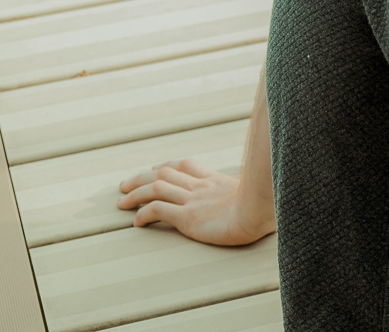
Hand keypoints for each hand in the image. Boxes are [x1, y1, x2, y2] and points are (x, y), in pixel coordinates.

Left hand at [117, 158, 274, 245]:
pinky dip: (143, 214)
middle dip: (141, 177)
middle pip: (164, 173)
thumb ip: (254, 189)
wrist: (261, 213)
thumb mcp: (260, 192)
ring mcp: (193, 200)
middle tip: (125, 185)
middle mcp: (202, 186)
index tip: (155, 169)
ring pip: (156, 188)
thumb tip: (267, 191)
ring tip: (121, 202)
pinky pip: (158, 210)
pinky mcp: (187, 217)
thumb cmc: (267, 206)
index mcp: (217, 180)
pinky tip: (136, 222)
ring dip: (135, 193)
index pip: (186, 165)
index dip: (167, 166)